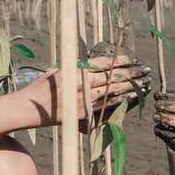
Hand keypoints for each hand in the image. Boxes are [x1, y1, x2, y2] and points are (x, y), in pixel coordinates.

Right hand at [21, 53, 150, 132]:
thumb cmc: (42, 87)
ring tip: (144, 84)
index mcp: (75, 71)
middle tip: (145, 70)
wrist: (29, 109)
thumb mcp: (59, 70)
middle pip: (112, 78)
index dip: (121, 61)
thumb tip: (98, 65)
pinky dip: (120, 102)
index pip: (104, 64)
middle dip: (131, 74)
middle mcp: (80, 86)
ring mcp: (82, 102)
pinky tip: (131, 98)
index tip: (133, 59)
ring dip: (130, 88)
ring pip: (112, 94)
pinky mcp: (83, 115)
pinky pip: (106, 108)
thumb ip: (78, 69)